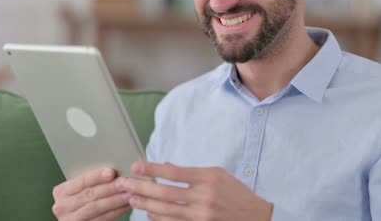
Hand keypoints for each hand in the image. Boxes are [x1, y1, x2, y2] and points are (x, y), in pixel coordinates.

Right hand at [52, 167, 131, 220]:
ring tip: (129, 194)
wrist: (79, 218)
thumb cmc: (82, 200)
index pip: (81, 181)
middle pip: (89, 195)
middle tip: (126, 183)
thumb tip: (114, 170)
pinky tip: (125, 206)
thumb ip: (91, 182)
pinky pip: (101, 219)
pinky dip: (116, 212)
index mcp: (61, 191)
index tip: (112, 172)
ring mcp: (70, 219)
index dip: (96, 176)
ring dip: (115, 200)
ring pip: (96, 208)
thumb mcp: (80, 190)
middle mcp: (62, 206)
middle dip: (110, 188)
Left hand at [122, 162, 272, 220]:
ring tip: (131, 198)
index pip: (173, 172)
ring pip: (165, 211)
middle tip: (124, 183)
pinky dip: (158, 218)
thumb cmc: (235, 193)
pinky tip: (148, 212)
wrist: (255, 217)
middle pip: (164, 192)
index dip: (152, 169)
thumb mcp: (217, 174)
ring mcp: (201, 216)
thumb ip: (190, 172)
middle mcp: (204, 197)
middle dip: (141, 187)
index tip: (136, 166)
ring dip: (145, 204)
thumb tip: (165, 167)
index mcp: (208, 178)